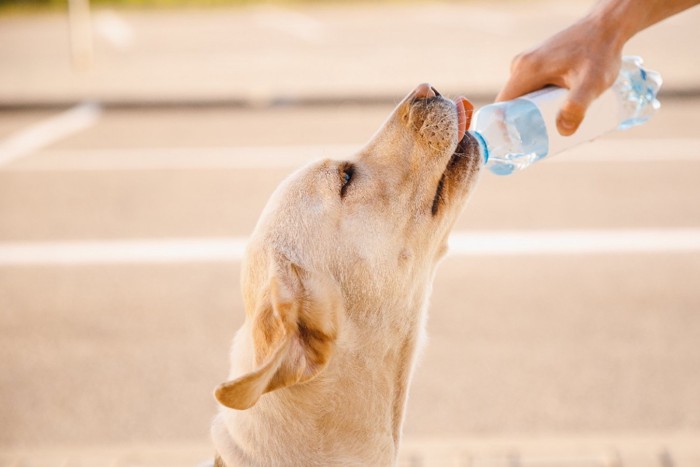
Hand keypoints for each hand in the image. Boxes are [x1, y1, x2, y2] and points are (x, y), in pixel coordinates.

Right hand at [496, 16, 623, 135]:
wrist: (609, 26)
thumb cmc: (601, 52)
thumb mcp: (592, 82)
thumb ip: (577, 106)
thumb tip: (563, 132)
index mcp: (525, 71)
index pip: (502, 107)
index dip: (505, 130)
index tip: (518, 146)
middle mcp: (521, 65)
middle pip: (513, 105)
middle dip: (526, 126)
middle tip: (545, 143)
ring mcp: (528, 62)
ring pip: (524, 97)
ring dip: (535, 114)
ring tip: (556, 128)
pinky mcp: (538, 61)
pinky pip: (532, 87)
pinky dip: (540, 102)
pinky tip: (558, 110)